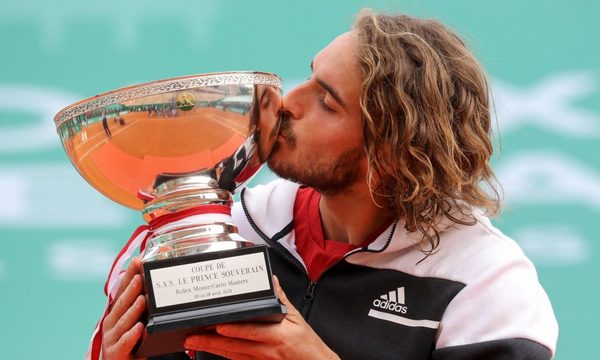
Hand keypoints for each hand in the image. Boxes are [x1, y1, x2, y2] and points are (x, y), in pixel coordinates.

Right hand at [101, 257, 146, 359]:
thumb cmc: (128, 342)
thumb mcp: (135, 320)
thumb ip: (142, 304)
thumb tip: (152, 283)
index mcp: (116, 312)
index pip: (122, 290)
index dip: (129, 275)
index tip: (137, 261)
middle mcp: (111, 323)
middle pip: (122, 303)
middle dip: (130, 289)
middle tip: (140, 277)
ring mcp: (112, 338)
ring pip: (123, 321)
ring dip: (133, 310)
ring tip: (142, 299)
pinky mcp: (116, 352)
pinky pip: (125, 343)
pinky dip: (132, 335)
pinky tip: (140, 328)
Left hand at [184, 276, 339, 359]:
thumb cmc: (307, 344)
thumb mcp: (298, 318)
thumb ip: (282, 299)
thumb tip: (272, 281)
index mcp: (279, 334)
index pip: (252, 332)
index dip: (234, 330)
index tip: (218, 325)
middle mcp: (268, 350)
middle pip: (236, 346)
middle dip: (212, 342)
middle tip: (193, 337)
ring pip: (233, 356)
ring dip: (213, 349)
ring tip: (195, 343)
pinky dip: (225, 356)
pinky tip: (214, 351)